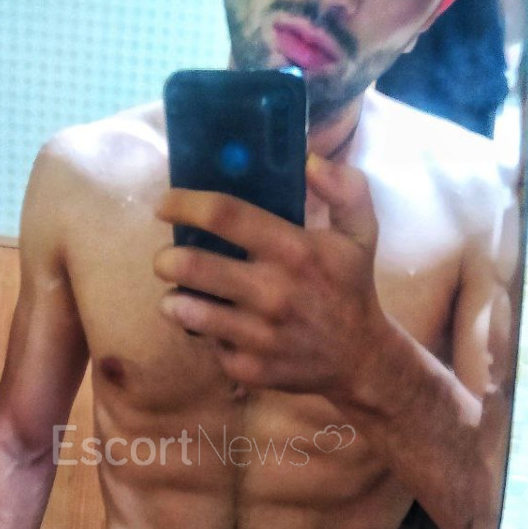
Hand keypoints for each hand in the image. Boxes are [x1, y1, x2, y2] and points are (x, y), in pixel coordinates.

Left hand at [154, 154, 388, 401]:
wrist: (361, 360)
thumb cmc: (351, 287)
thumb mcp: (362, 232)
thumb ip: (346, 187)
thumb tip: (311, 160)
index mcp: (294, 250)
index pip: (223, 215)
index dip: (183, 204)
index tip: (165, 206)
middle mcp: (273, 292)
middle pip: (190, 265)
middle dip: (166, 258)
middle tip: (167, 257)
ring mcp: (259, 334)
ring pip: (186, 310)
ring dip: (173, 299)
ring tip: (179, 293)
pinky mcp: (249, 368)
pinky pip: (206, 344)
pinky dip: (204, 333)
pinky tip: (218, 326)